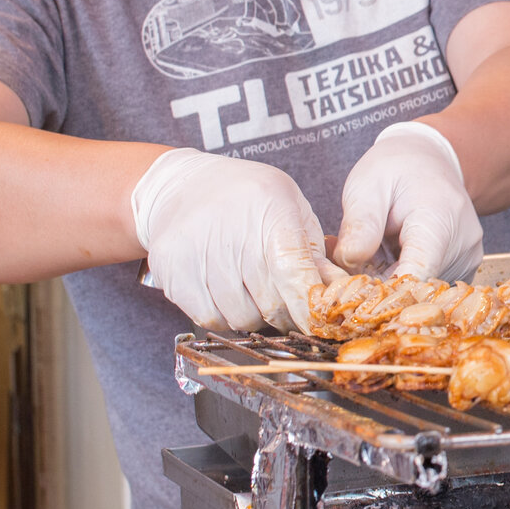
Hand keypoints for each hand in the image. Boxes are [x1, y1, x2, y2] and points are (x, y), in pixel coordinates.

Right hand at [130, 148, 328, 332]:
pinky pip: (210, 319)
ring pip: (241, 317)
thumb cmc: (246, 196)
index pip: (293, 272)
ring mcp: (197, 253)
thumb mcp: (290, 206)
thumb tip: (337, 291)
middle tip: (286, 302)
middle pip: (270, 304)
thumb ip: (314, 251)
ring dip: (255, 315)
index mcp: (270, 210)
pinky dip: (225, 315)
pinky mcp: (172, 272)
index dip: (307, 305)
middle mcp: (232, 232)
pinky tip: (226, 290)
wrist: (179, 186)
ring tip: (251, 287)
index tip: (319, 322)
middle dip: (286, 313)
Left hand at [333, 122, 486, 281]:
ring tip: (372, 254)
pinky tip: (390, 259)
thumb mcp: (368, 186)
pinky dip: (404, 280)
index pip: (416, 275)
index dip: (381, 291)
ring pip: (421, 293)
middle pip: (416, 289)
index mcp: (439, 221)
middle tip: (348, 264)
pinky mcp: (464, 269)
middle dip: (378, 287)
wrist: (429, 160)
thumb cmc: (396, 169)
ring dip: (389, 284)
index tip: (352, 290)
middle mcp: (463, 246)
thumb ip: (360, 224)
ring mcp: (468, 260)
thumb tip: (348, 261)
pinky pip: (429, 287)